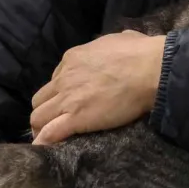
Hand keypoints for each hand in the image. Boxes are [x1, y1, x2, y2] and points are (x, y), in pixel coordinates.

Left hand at [30, 31, 166, 144]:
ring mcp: (68, 98)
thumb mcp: (120, 39)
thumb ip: (112, 44)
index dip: (60, 93)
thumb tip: (121, 43)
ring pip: (38, 117)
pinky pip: (50, 133)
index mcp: (73, 58)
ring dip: (42, 128)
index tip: (69, 102)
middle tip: (55, 122)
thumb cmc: (142, 53)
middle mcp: (64, 78)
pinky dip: (45, 142)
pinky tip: (46, 149)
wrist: (151, 69)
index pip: (55, 79)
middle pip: (40, 99)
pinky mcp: (76, 117)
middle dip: (45, 111)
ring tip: (49, 139)